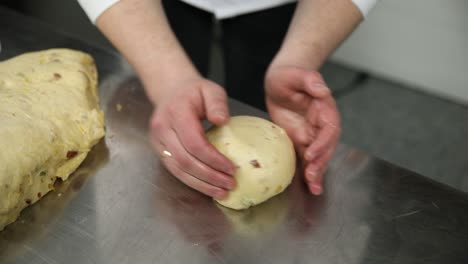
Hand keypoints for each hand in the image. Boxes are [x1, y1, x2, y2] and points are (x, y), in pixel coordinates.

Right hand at [149, 77, 236, 198]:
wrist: (170, 91)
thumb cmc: (193, 92)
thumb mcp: (210, 89)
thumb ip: (217, 103)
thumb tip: (222, 120)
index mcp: (176, 112)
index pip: (194, 142)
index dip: (213, 158)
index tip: (231, 168)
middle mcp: (162, 128)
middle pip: (186, 160)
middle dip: (210, 176)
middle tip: (230, 184)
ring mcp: (158, 142)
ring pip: (179, 170)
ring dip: (202, 184)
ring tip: (222, 191)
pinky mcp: (159, 151)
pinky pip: (176, 170)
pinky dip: (193, 182)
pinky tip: (209, 187)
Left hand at [265, 65, 340, 194]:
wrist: (280, 81)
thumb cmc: (288, 75)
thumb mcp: (296, 74)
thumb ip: (310, 80)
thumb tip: (322, 89)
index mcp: (324, 108)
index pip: (328, 128)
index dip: (322, 143)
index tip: (311, 153)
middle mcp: (321, 123)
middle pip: (326, 146)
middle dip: (320, 162)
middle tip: (311, 176)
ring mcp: (312, 133)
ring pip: (319, 155)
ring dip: (317, 171)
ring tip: (314, 187)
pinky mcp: (301, 140)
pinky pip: (307, 157)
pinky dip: (309, 171)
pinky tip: (310, 185)